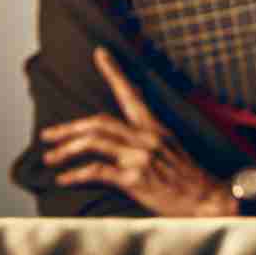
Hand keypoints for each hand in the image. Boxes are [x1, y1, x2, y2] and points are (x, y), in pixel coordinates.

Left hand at [41, 47, 230, 216]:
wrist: (207, 200)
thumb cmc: (187, 179)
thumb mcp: (170, 150)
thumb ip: (144, 141)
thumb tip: (118, 138)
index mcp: (155, 128)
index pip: (131, 94)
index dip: (114, 72)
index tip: (100, 53)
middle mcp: (147, 138)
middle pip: (100, 121)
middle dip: (68, 127)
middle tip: (48, 134)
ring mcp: (141, 158)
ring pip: (94, 142)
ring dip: (66, 149)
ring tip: (50, 158)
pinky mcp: (136, 179)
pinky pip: (97, 171)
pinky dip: (76, 174)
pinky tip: (63, 179)